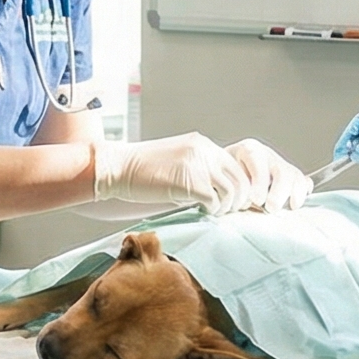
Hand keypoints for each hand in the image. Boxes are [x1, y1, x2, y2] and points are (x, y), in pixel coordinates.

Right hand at [94, 133, 312, 214]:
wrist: (118, 168)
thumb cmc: (144, 172)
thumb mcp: (178, 163)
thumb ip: (200, 170)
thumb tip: (221, 193)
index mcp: (202, 145)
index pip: (236, 165)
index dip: (241, 186)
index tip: (236, 201)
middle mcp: (203, 150)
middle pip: (240, 179)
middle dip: (240, 199)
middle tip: (231, 212)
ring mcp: (197, 164)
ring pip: (232, 190)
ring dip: (228, 206)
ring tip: (217, 213)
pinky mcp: (189, 181)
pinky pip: (215, 200)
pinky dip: (214, 210)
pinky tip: (204, 212)